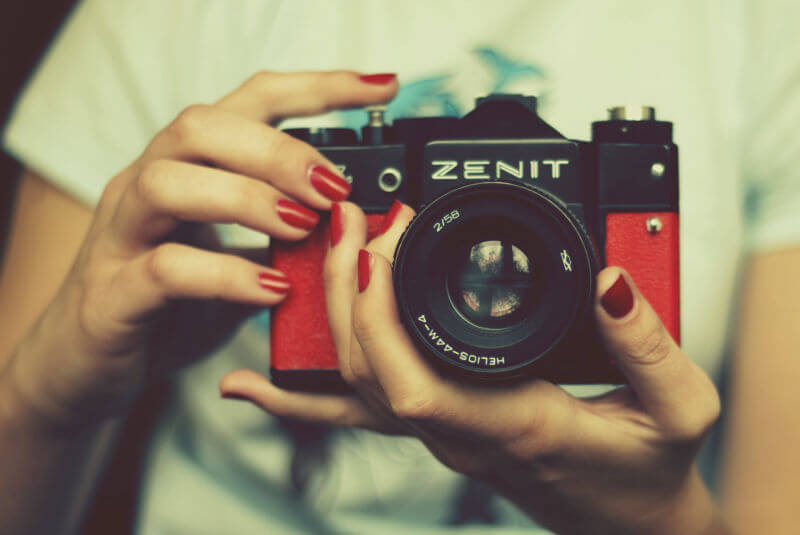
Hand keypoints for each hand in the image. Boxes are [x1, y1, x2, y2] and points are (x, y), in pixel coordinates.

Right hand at [3, 71, 398, 429]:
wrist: (85, 365)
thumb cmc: (165, 304)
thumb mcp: (233, 257)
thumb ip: (281, 236)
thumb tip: (352, 223)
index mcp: (185, 169)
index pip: (248, 102)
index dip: (316, 88)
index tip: (381, 90)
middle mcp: (146, 187)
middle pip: (201, 128)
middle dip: (278, 150)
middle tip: (334, 187)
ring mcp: (121, 238)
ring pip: (169, 183)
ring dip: (248, 198)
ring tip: (302, 227)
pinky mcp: (111, 295)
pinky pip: (165, 270)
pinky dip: (226, 275)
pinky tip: (271, 288)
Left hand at [221, 202, 722, 534]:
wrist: (628, 520)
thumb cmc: (648, 473)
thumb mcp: (679, 411)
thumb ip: (651, 346)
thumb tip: (609, 279)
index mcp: (514, 426)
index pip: (417, 388)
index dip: (380, 322)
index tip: (378, 251)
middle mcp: (461, 433)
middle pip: (368, 374)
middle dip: (346, 290)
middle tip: (354, 219)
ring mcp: (443, 432)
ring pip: (353, 389)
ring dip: (330, 314)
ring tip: (325, 247)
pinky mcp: (441, 422)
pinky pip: (359, 410)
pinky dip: (302, 397)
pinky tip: (255, 385)